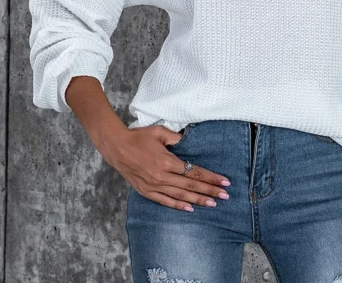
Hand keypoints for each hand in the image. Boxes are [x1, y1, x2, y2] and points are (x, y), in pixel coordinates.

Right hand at [100, 125, 231, 211]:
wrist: (116, 147)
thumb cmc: (139, 137)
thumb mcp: (160, 132)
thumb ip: (177, 138)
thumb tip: (189, 141)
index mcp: (167, 161)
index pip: (194, 172)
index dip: (211, 178)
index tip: (224, 182)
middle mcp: (162, 176)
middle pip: (191, 186)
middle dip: (210, 191)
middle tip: (225, 196)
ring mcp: (154, 186)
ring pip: (180, 196)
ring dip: (198, 200)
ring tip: (212, 204)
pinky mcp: (146, 191)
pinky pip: (165, 201)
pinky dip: (178, 206)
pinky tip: (190, 209)